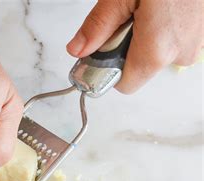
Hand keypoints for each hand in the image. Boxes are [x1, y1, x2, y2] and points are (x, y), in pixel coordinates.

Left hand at [67, 0, 202, 92]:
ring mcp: (197, 44)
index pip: (124, 84)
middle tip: (127, 17)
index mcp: (157, 50)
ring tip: (149, 7)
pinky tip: (164, 6)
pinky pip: (176, 40)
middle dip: (126, 48)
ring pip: (158, 53)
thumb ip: (98, 26)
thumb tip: (77, 49)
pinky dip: (165, 27)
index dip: (108, 69)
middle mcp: (180, 54)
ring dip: (147, 36)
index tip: (101, 49)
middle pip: (140, 69)